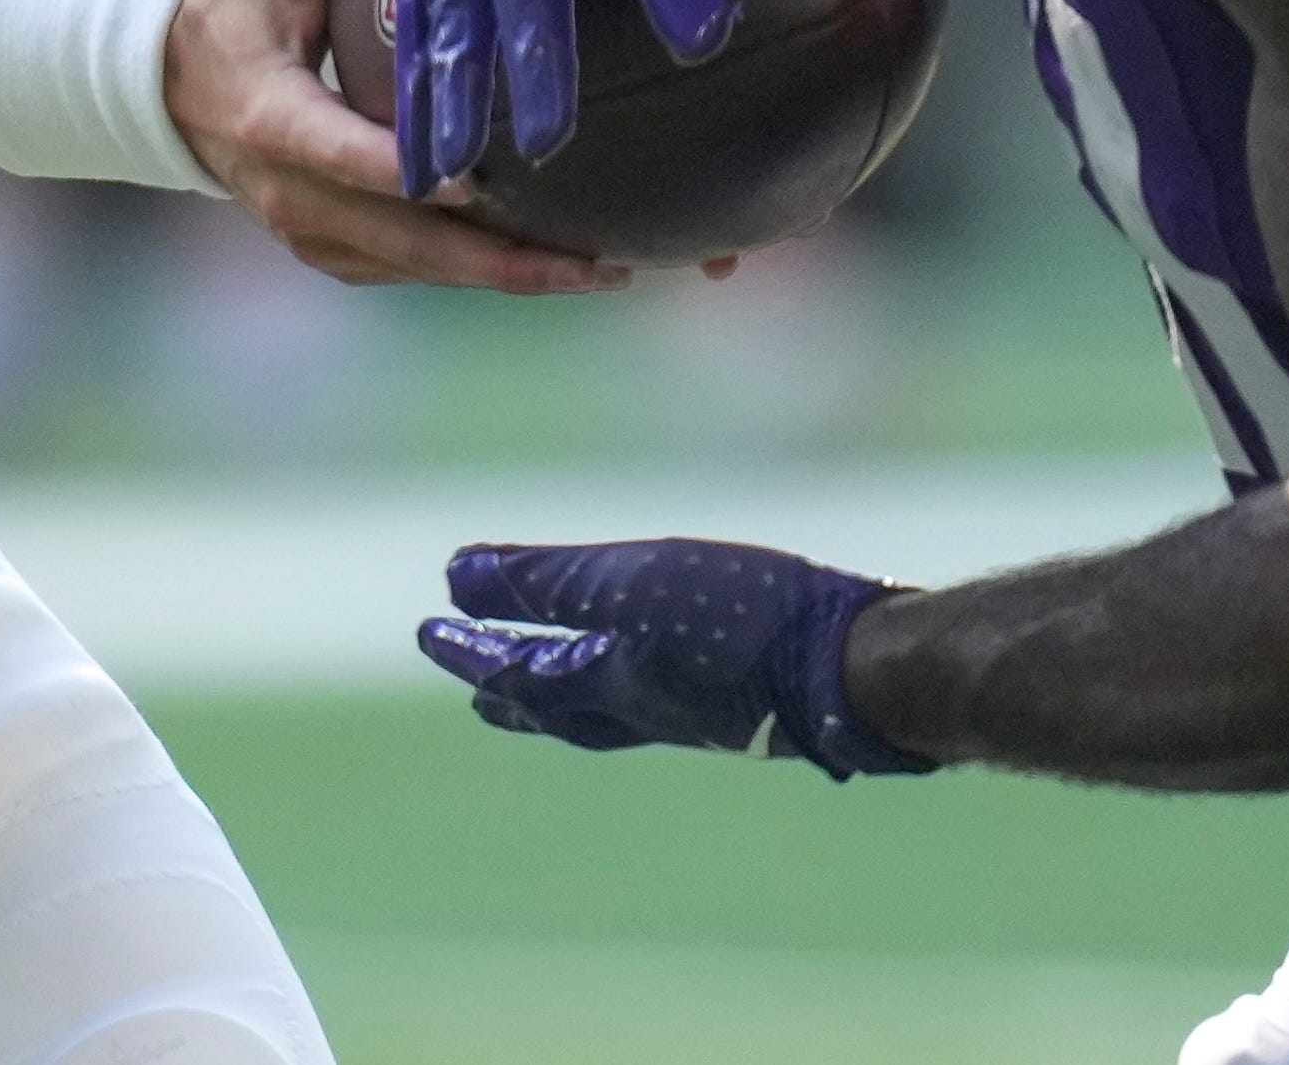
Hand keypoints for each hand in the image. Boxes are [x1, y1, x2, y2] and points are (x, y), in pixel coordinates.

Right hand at [167, 0, 622, 296]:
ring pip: (418, 270)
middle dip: (502, 258)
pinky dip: (477, 274)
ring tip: (602, 269)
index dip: (417, 176)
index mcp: (274, 120)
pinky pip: (412, 273)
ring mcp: (311, 233)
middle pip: (406, 242)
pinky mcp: (333, 252)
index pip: (350, 157)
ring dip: (506, 276)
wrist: (173, 87)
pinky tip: (552, 265)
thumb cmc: (238, 5)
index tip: (488, 184)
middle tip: (595, 259)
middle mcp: (291, 194)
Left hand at [417, 537, 930, 779]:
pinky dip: (633, 683)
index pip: (518, 671)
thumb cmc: (739, 621)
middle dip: (514, 690)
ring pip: (611, 708)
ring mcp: (697, 711)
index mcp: (607, 685)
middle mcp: (646, 709)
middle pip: (560, 707)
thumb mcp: (626, 584)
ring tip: (558, 680)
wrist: (857, 673)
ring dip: (569, 691)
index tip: (431, 629)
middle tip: (479, 686)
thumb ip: (543, 582)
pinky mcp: (745, 702)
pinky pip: (663, 698)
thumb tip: (453, 578)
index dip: (472, 648)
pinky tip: (662, 670)